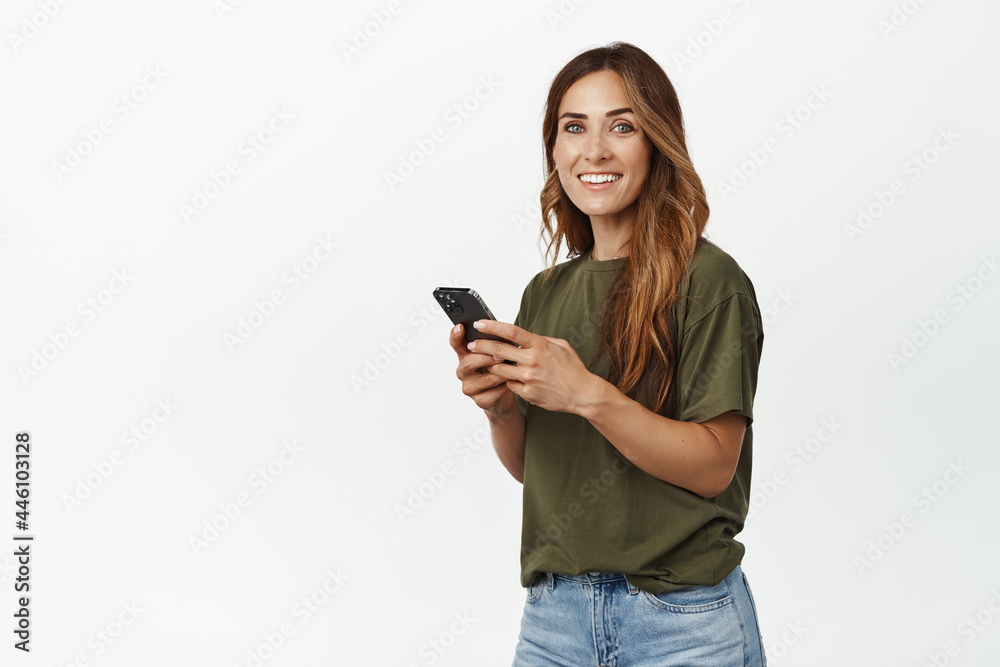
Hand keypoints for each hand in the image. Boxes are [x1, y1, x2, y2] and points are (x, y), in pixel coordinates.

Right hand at [449, 323, 514, 416]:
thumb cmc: (498, 371)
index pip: (456, 343)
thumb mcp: (494, 355)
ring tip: (513, 368)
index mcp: (465, 356)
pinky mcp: (479, 400)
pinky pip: (494, 392)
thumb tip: (500, 333)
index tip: (460, 327)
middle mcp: (463, 371)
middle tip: (501, 356)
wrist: (502, 397)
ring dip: (502, 373)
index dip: (456, 335)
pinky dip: (506, 386)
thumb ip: (492, 345)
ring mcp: (469, 387)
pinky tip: (512, 382)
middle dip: (486, 357)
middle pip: (469, 362)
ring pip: (486, 378)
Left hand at [465, 319, 603, 414]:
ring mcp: (529, 378)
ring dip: (491, 365)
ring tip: (486, 362)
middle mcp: (532, 360)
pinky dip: (507, 381)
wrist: (583, 394)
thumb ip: (541, 340)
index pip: (510, 331)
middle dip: (480, 346)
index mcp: (540, 345)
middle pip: (498, 350)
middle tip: (472, 344)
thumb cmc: (573, 369)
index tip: (479, 323)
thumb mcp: (561, 346)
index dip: (492, 326)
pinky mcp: (528, 393)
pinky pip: (509, 385)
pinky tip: (507, 378)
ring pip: (499, 370)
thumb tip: (525, 336)